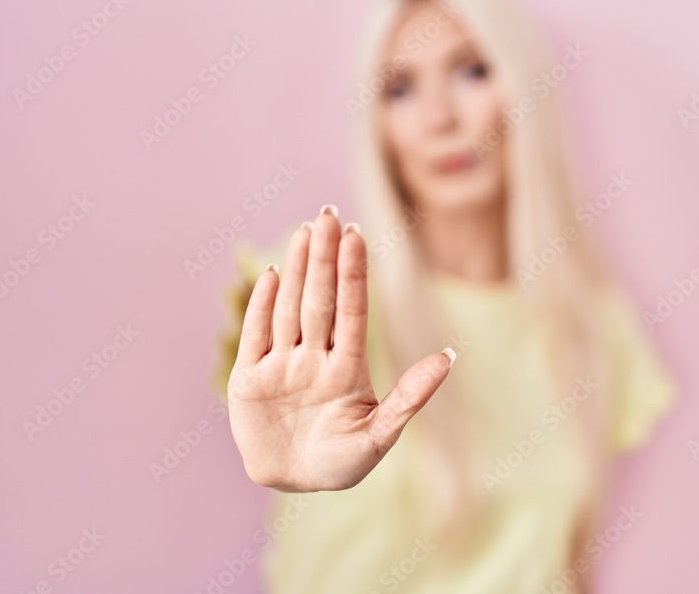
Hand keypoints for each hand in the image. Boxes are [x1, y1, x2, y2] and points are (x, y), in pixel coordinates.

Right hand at [226, 205, 453, 491]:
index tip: (357, 236)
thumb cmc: (342, 463)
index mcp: (347, 367)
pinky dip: (261, 305)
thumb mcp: (380, 435)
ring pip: (290, 308)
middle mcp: (315, 356)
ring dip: (296, 270)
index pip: (351, 311)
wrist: (295, 484)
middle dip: (324, 258)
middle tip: (329, 215)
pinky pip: (257, 335)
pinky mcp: (249, 378)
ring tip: (305, 231)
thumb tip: (449, 356)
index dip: (353, 274)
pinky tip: (271, 274)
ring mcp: (282, 364)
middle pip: (320, 299)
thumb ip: (410, 396)